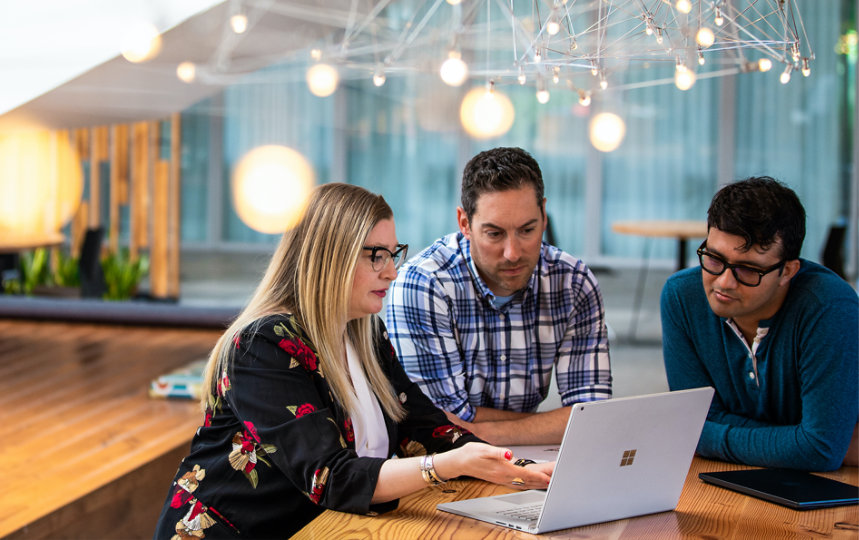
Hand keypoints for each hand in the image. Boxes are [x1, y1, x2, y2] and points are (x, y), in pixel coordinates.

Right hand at [435, 442, 552, 489]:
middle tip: (555, 480)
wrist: (459, 462)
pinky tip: (532, 483)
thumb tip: (509, 453)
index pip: (524, 474)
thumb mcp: (483, 449)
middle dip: (541, 481)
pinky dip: (528, 484)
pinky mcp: (500, 478)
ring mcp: (502, 479)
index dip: (538, 476)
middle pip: (526, 481)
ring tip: (548, 482)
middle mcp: (503, 477)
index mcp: (501, 469)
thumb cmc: (471, 454)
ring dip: (536, 483)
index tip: (549, 477)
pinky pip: (518, 484)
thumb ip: (497, 452)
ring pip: (523, 484)